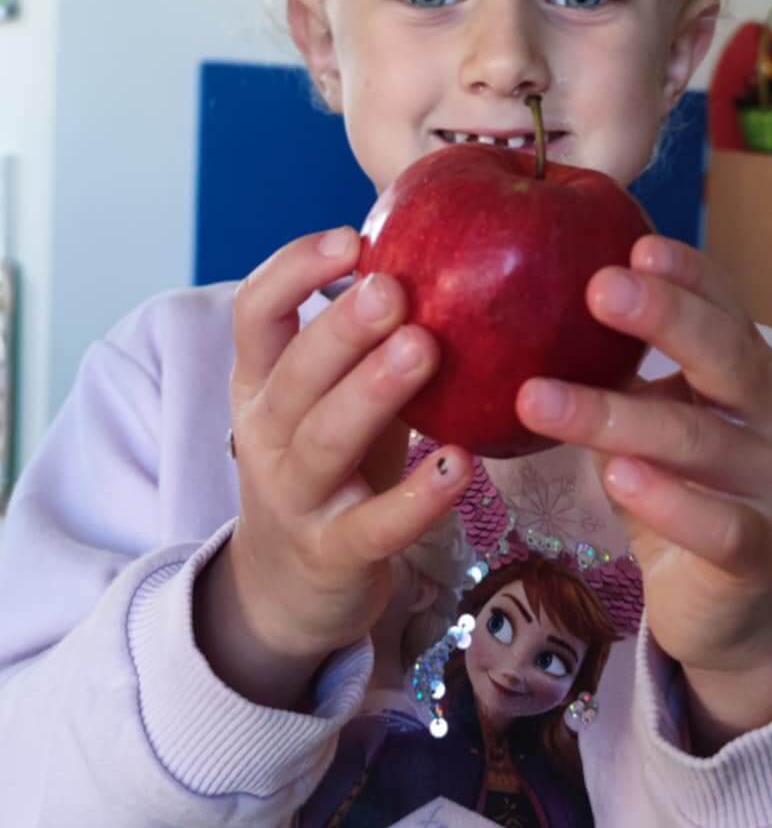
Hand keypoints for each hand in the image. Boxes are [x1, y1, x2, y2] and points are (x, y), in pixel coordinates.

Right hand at [225, 229, 472, 660]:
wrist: (283, 588)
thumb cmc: (331, 465)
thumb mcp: (328, 396)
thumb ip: (366, 337)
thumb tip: (438, 243)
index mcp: (260, 384)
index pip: (255, 314)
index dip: (293, 270)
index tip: (349, 239)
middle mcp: (266, 436)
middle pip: (294, 373)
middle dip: (342, 327)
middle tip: (394, 288)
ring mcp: (297, 497)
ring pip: (326, 439)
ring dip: (374, 390)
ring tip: (425, 348)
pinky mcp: (334, 553)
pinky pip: (375, 526)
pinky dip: (418, 498)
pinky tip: (460, 466)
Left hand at [515, 236, 771, 693]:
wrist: (719, 601)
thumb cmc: (667, 487)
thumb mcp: (641, 417)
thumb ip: (610, 368)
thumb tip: (519, 297)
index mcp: (747, 374)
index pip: (727, 308)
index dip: (688, 275)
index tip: (634, 246)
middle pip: (728, 358)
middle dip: (665, 318)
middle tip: (598, 288)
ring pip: (701, 441)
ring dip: (618, 416)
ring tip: (543, 399)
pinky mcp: (756, 553)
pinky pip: (717, 525)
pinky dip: (667, 500)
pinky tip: (616, 477)